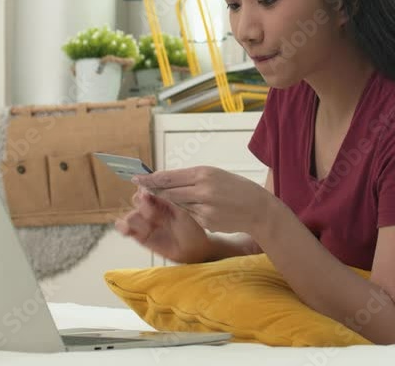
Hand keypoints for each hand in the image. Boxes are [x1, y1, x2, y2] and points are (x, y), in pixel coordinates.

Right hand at [114, 187, 212, 263]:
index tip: (146, 193)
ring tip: (148, 227)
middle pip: (136, 201)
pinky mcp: (140, 236)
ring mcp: (145, 222)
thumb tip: (150, 192)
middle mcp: (151, 209)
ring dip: (135, 218)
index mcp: (161, 199)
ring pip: (131, 215)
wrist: (194, 249)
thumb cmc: (192, 228)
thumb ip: (165, 202)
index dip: (145, 190)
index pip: (147, 189)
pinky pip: (126, 229)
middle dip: (141, 204)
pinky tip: (126, 229)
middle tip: (151, 213)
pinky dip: (123, 228)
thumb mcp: (181, 212)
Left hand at [131, 166, 274, 235]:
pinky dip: (192, 213)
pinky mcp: (207, 221)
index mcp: (204, 173)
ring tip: (183, 200)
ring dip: (176, 203)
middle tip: (142, 192)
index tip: (136, 179)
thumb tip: (166, 180)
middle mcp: (202, 189)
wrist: (258, 208)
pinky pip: (191, 216)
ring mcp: (204, 207)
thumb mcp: (215, 174)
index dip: (151, 179)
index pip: (169, 176)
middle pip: (169, 192)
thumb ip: (192, 178)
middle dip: (155, 192)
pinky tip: (207, 210)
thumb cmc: (236, 188)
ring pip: (179, 205)